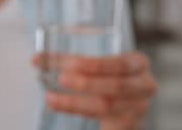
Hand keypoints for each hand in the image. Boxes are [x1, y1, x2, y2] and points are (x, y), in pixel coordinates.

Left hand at [32, 51, 156, 129]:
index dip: (93, 65)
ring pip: (106, 106)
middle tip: (61, 79)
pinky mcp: (128, 124)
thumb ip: (70, 61)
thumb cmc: (109, 77)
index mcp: (138, 63)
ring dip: (75, 102)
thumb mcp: (98, 65)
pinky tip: (59, 105)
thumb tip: (36, 59)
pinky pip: (102, 119)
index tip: (68, 64)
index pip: (117, 63)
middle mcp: (144, 85)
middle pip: (116, 87)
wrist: (126, 105)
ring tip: (51, 97)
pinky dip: (78, 111)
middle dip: (86, 83)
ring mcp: (139, 108)